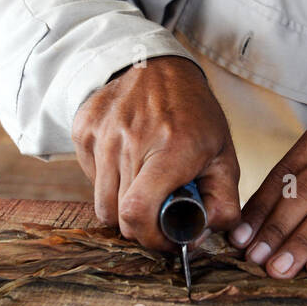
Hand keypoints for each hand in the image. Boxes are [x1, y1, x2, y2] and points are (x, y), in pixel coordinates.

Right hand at [71, 55, 240, 249]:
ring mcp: (102, 134)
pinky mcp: (83, 130)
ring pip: (101, 203)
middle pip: (118, 215)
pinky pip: (89, 178)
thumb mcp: (223, 155)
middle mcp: (130, 140)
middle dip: (141, 225)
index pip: (137, 212)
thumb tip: (199, 239)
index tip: (166, 238)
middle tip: (159, 211)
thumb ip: (223, 203)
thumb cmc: (195, 115)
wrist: (157, 66)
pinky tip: (128, 163)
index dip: (149, 238)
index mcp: (170, 148)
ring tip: (144, 186)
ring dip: (122, 207)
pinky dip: (108, 182)